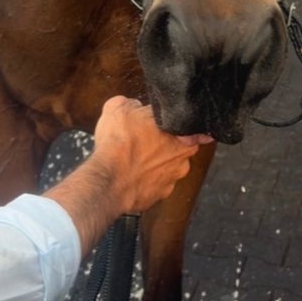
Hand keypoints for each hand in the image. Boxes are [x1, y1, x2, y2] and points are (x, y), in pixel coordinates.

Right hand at [44, 97, 211, 251]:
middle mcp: (183, 160)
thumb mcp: (119, 107)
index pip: (192, 128)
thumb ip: (133, 103)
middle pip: (178, 148)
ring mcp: (172, 181)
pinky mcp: (158, 196)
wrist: (109, 179)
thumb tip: (134, 106)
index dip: (179, 125)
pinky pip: (154, 185)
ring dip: (153, 164)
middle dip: (163, 144)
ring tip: (133, 158)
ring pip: (166, 168)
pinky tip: (130, 173)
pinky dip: (144, 180)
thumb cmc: (119, 143)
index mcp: (182, 135)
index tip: (167, 126)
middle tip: (143, 139)